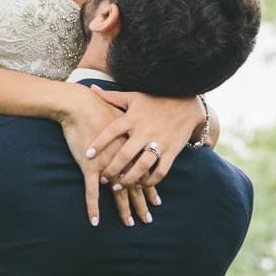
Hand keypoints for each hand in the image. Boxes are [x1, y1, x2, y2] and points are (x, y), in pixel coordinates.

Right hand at [55, 85, 159, 227]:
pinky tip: (95, 221)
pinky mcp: (91, 168)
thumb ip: (130, 126)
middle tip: (148, 219)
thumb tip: (136, 129)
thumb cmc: (100, 107)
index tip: (156, 201)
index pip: (145, 173)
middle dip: (142, 204)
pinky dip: (93, 208)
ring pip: (118, 193)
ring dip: (124, 210)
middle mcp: (124, 160)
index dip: (150, 188)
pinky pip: (91, 193)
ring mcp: (108, 165)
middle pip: (136, 186)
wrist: (81, 105)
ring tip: (130, 223)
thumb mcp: (122, 116)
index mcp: (132, 149)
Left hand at [84, 89, 200, 189]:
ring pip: (141, 166)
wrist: (187, 103)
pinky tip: (141, 184)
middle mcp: (145, 131)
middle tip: (103, 179)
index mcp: (133, 118)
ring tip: (118, 186)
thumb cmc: (156, 100)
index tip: (88, 155)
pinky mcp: (172, 151)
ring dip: (128, 179)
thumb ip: (112, 96)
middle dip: (112, 170)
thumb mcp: (134, 97)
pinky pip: (160, 171)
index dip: (99, 143)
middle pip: (125, 155)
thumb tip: (92, 88)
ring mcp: (159, 142)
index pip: (112, 131)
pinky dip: (150, 180)